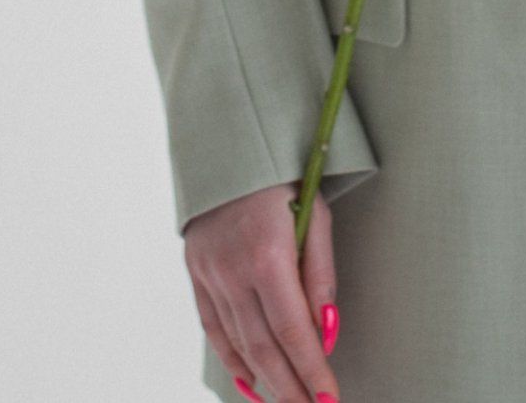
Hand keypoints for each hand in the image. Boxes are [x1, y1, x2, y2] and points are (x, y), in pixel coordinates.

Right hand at [184, 181, 338, 402]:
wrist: (230, 147)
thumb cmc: (285, 178)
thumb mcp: (315, 215)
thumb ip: (320, 275)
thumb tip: (326, 332)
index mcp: (267, 253)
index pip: (292, 330)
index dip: (311, 369)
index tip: (329, 397)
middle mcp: (233, 270)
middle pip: (263, 347)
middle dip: (291, 387)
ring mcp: (209, 274)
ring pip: (237, 344)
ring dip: (266, 381)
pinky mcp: (196, 274)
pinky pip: (214, 329)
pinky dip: (233, 361)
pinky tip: (251, 383)